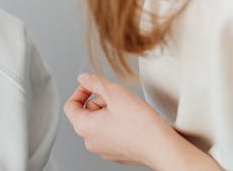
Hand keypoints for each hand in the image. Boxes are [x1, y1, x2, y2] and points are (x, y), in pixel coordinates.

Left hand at [64, 73, 178, 167]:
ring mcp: (104, 150)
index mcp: (84, 128)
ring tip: (128, 109)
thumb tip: (84, 78)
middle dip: (100, 100)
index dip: (80, 90)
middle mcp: (91, 142)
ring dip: (110, 111)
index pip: (70, 105)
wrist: (163, 148)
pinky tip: (133, 121)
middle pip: (87, 113)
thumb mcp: (115, 92)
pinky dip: (119, 123)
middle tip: (117, 97)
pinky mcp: (118, 153)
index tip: (92, 85)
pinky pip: (112, 133)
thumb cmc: (141, 125)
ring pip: (100, 123)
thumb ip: (95, 82)